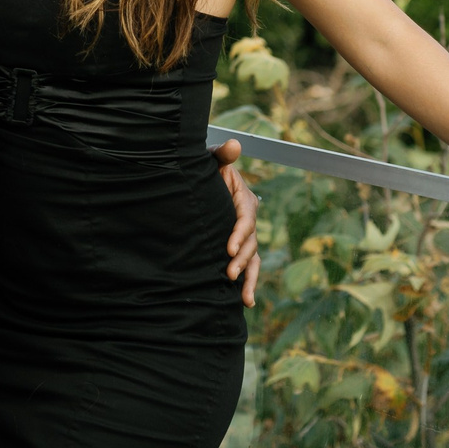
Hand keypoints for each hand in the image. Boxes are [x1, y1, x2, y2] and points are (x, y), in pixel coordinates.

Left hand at [212, 138, 261, 305]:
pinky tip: (244, 303)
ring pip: (253, 259)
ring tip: (245, 298)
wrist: (195, 185)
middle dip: (242, 259)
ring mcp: (245, 236)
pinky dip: (248, 284)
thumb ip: (222, 155)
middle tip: (230, 274)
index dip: (240, 234)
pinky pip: (248, 267)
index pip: (246, 218)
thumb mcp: (211, 160)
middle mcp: (248, 219)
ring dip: (250, 278)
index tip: (229, 249)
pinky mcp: (239, 249)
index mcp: (244, 198)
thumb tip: (234, 144)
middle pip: (251, 242)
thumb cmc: (203, 171)